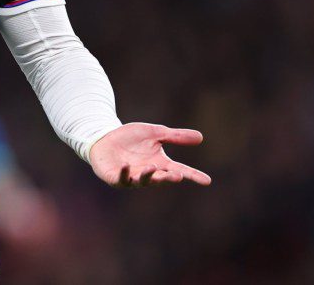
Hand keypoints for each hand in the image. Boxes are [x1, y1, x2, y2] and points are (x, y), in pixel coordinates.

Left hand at [89, 123, 211, 187]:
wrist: (106, 138)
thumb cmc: (131, 137)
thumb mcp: (155, 133)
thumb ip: (175, 136)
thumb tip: (201, 137)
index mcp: (160, 164)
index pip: (179, 170)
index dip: (193, 175)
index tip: (207, 180)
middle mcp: (148, 173)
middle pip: (162, 178)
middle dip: (169, 178)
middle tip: (178, 176)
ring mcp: (131, 177)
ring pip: (142, 181)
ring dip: (148, 176)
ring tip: (152, 167)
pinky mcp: (115, 177)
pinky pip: (120, 178)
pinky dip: (124, 173)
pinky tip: (125, 165)